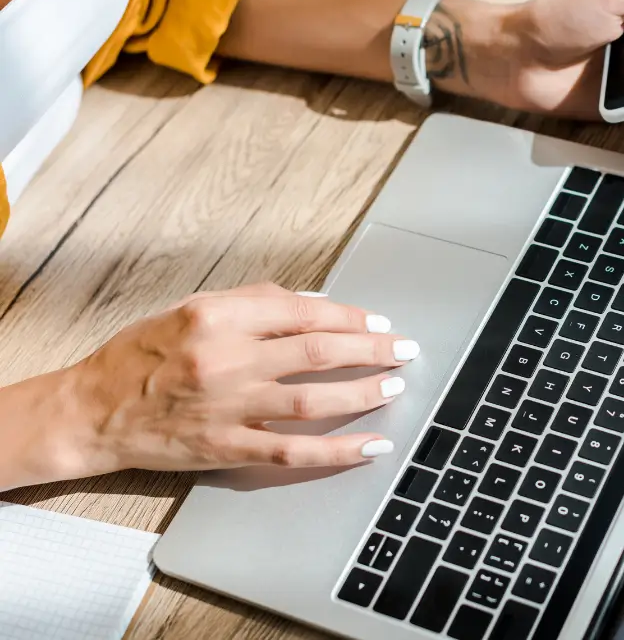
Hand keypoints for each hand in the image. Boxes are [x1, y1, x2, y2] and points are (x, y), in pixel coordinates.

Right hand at [56, 283, 416, 478]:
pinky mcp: (226, 448)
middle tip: (403, 351)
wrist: (92, 410)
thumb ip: (255, 301)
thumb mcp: (191, 308)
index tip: (378, 322)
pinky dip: (338, 449)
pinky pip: (292, 450)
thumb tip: (315, 303)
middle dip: (371, 350)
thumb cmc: (142, 355)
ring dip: (363, 393)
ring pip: (313, 399)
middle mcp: (226, 358)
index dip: (350, 316)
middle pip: (318, 352)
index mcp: (218, 316)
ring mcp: (228, 407)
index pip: (303, 312)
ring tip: (394, 387)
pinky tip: (371, 445)